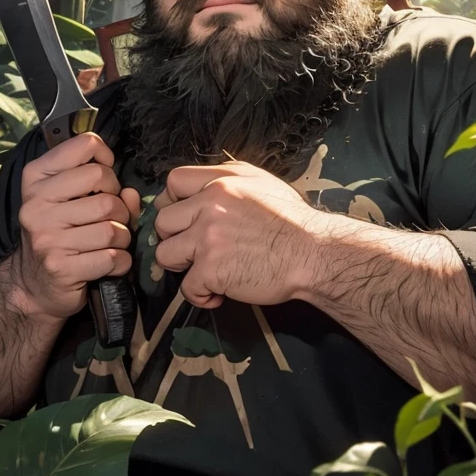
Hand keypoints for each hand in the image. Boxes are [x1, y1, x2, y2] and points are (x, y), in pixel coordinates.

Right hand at [13, 133, 140, 321]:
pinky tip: (109, 261)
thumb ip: (103, 186)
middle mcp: (37, 204)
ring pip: (113, 224)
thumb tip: (130, 193)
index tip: (105, 179)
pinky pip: (113, 257)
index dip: (105, 159)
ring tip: (111, 242)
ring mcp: (47, 237)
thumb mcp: (71, 200)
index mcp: (36, 178)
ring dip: (123, 236)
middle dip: (118, 202)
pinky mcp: (61, 267)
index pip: (85, 145)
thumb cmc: (59, 233)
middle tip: (111, 216)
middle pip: (103, 183)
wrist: (31, 284)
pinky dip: (121, 261)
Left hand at [154, 161, 327, 307]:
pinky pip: (186, 287)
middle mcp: (210, 204)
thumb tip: (205, 188)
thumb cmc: (293, 221)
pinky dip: (200, 295)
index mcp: (222, 181)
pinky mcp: (211, 268)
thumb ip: (229, 180)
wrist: (313, 252)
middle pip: (162, 220)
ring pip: (164, 253)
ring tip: (203, 271)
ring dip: (181, 266)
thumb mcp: (262, 182)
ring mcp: (208, 236)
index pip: (174, 181)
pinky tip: (217, 293)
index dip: (172, 201)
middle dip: (174, 237)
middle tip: (193, 249)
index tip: (182, 218)